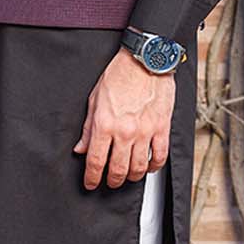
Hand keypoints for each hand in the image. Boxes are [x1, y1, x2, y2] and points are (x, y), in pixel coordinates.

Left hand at [74, 47, 174, 189]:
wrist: (146, 60)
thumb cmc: (120, 74)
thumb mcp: (95, 99)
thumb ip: (88, 128)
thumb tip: (81, 148)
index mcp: (105, 124)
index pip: (96, 161)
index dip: (92, 177)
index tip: (91, 183)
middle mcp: (125, 131)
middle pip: (118, 169)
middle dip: (112, 180)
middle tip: (110, 181)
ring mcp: (145, 131)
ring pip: (139, 167)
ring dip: (132, 176)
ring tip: (128, 176)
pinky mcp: (162, 128)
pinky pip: (159, 156)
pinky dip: (153, 166)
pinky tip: (148, 166)